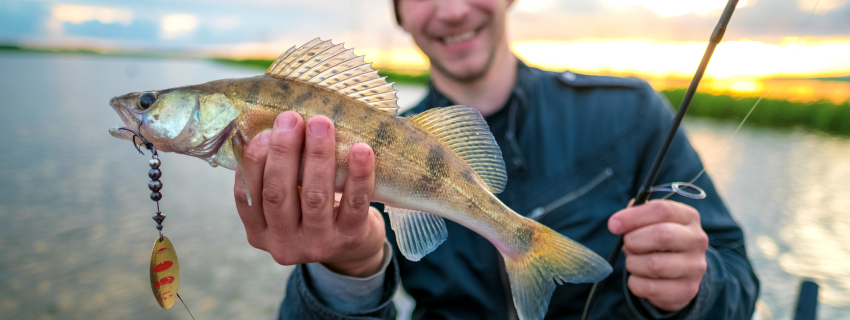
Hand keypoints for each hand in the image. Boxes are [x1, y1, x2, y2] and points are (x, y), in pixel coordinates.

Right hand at [233, 111, 386, 276]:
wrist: (353, 246)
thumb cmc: (312, 210)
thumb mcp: (287, 201)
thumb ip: (275, 174)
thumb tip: (274, 124)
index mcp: (259, 231)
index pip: (246, 196)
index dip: (253, 162)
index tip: (264, 131)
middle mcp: (283, 243)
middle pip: (278, 194)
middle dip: (283, 151)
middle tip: (291, 118)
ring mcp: (318, 244)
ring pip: (315, 197)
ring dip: (318, 156)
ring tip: (321, 124)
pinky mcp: (350, 238)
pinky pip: (354, 203)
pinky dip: (358, 175)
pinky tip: (361, 150)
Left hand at [608, 200, 708, 310]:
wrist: (680, 272)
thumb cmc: (659, 242)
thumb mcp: (651, 222)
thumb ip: (635, 216)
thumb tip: (617, 222)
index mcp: (689, 217)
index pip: (662, 210)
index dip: (633, 217)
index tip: (614, 225)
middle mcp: (697, 240)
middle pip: (661, 235)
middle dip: (634, 240)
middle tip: (627, 244)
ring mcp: (695, 267)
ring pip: (654, 265)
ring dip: (633, 263)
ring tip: (634, 261)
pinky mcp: (687, 290)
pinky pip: (651, 287)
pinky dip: (636, 282)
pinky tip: (639, 277)